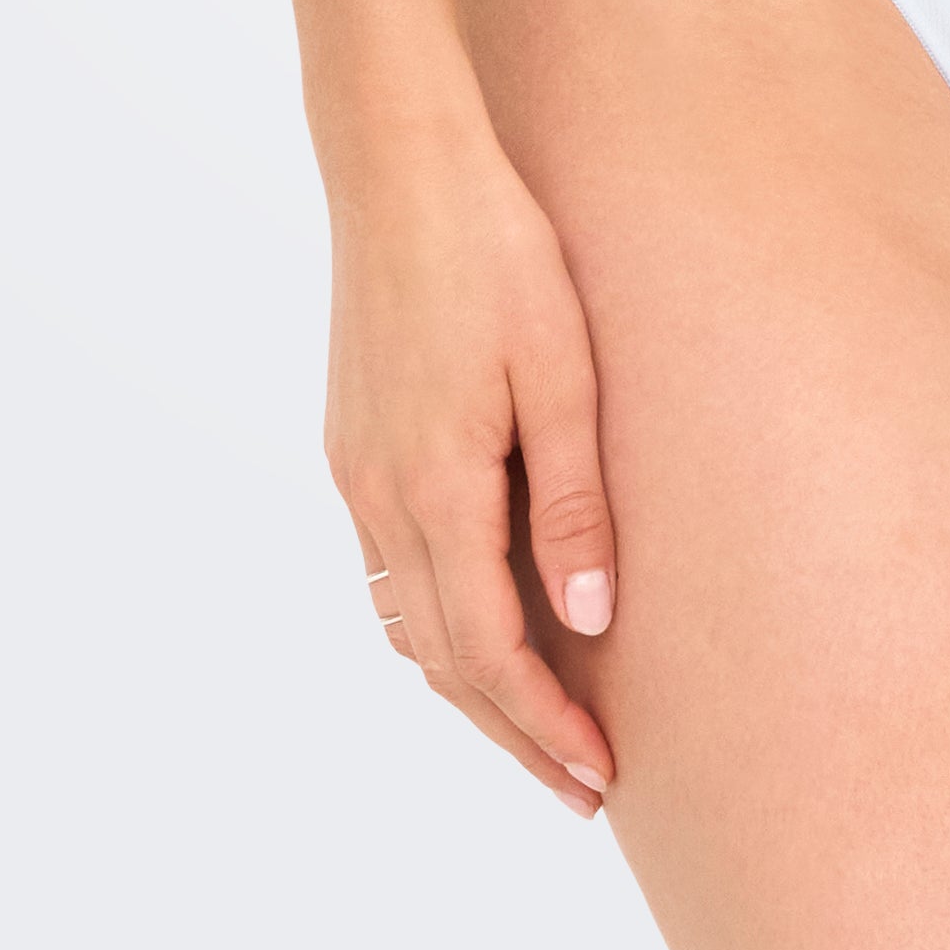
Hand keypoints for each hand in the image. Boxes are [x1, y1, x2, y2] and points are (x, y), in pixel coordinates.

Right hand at [326, 119, 619, 819]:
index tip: (598, 776)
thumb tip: (587, 624)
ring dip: (469, 682)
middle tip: (580, 786)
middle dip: (511, 730)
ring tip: (536, 721)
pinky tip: (478, 619)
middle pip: (441, 660)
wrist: (399, 164)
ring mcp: (356, 469)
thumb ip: (573, 500)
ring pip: (406, 620)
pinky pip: (388, 567)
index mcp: (436, 487)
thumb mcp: (562, 371)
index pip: (488, 655)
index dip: (542, 727)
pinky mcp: (351, 440)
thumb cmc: (497, 251)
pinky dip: (434, 620)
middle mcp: (381, 495)